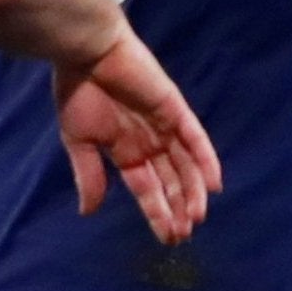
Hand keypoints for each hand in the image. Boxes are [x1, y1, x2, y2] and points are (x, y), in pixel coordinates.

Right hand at [53, 15, 221, 241]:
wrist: (85, 53)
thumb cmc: (78, 93)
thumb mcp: (78, 141)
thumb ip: (89, 176)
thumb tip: (89, 213)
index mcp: (126, 151)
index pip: (148, 188)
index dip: (157, 212)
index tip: (167, 237)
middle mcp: (149, 141)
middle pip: (171, 180)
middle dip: (177, 207)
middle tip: (184, 235)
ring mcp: (164, 125)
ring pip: (186, 164)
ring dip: (192, 190)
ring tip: (196, 217)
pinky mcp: (174, 108)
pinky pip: (195, 137)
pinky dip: (205, 159)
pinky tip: (213, 184)